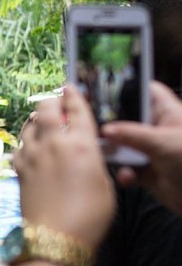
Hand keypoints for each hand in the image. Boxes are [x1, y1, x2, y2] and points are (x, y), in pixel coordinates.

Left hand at [14, 84, 114, 249]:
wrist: (54, 237)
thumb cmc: (88, 216)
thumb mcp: (105, 185)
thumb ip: (94, 162)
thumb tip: (86, 154)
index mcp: (81, 145)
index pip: (77, 110)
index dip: (73, 95)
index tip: (69, 88)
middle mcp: (54, 144)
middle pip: (46, 108)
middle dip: (50, 102)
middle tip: (54, 104)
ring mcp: (32, 155)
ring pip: (28, 125)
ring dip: (35, 120)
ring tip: (41, 122)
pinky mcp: (18, 169)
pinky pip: (18, 147)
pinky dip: (24, 143)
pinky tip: (28, 148)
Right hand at [101, 81, 181, 215]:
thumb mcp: (163, 142)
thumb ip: (131, 134)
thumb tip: (106, 129)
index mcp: (168, 114)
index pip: (148, 91)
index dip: (130, 88)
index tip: (106, 91)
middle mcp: (159, 131)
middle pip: (129, 120)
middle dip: (114, 127)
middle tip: (97, 128)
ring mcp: (153, 151)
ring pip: (125, 146)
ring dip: (117, 154)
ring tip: (110, 156)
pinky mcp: (148, 172)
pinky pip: (128, 169)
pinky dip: (125, 174)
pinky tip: (128, 177)